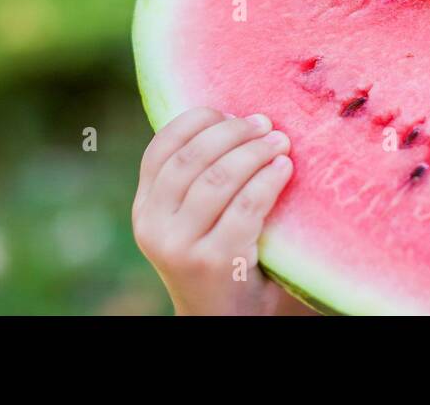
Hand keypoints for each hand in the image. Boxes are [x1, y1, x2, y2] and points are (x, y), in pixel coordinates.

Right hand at [132, 106, 296, 314]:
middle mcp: (153, 226)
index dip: (196, 121)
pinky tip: (285, 167)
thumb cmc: (218, 256)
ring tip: (281, 142)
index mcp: (145, 208)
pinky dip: (269, 179)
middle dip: (232, 132)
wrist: (223, 319)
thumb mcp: (192, 219)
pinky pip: (246, 205)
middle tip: (265, 123)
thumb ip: (197, 178)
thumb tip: (236, 115)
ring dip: (255, 151)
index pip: (161, 148)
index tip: (230, 110)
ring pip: (219, 178)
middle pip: (192, 158)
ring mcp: (180, 245)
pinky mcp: (213, 260)